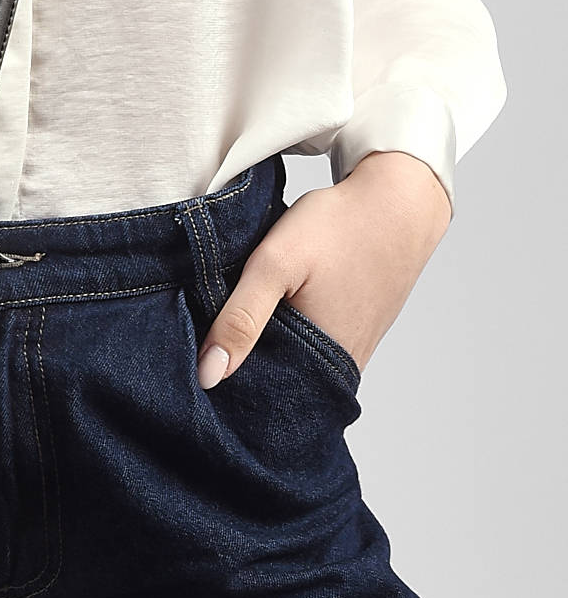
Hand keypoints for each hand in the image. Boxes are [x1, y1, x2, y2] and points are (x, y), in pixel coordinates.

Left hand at [196, 151, 452, 389]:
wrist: (396, 202)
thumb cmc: (336, 228)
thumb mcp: (275, 264)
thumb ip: (240, 319)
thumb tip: (208, 375)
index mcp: (320, 365)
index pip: (257, 395)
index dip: (224, 378)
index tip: (200, 356)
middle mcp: (341, 369)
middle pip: (277, 382)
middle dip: (245, 362)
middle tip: (217, 331)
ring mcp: (353, 352)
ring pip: (295, 364)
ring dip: (268, 347)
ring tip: (245, 318)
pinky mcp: (358, 333)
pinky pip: (314, 347)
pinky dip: (292, 333)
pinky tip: (279, 309)